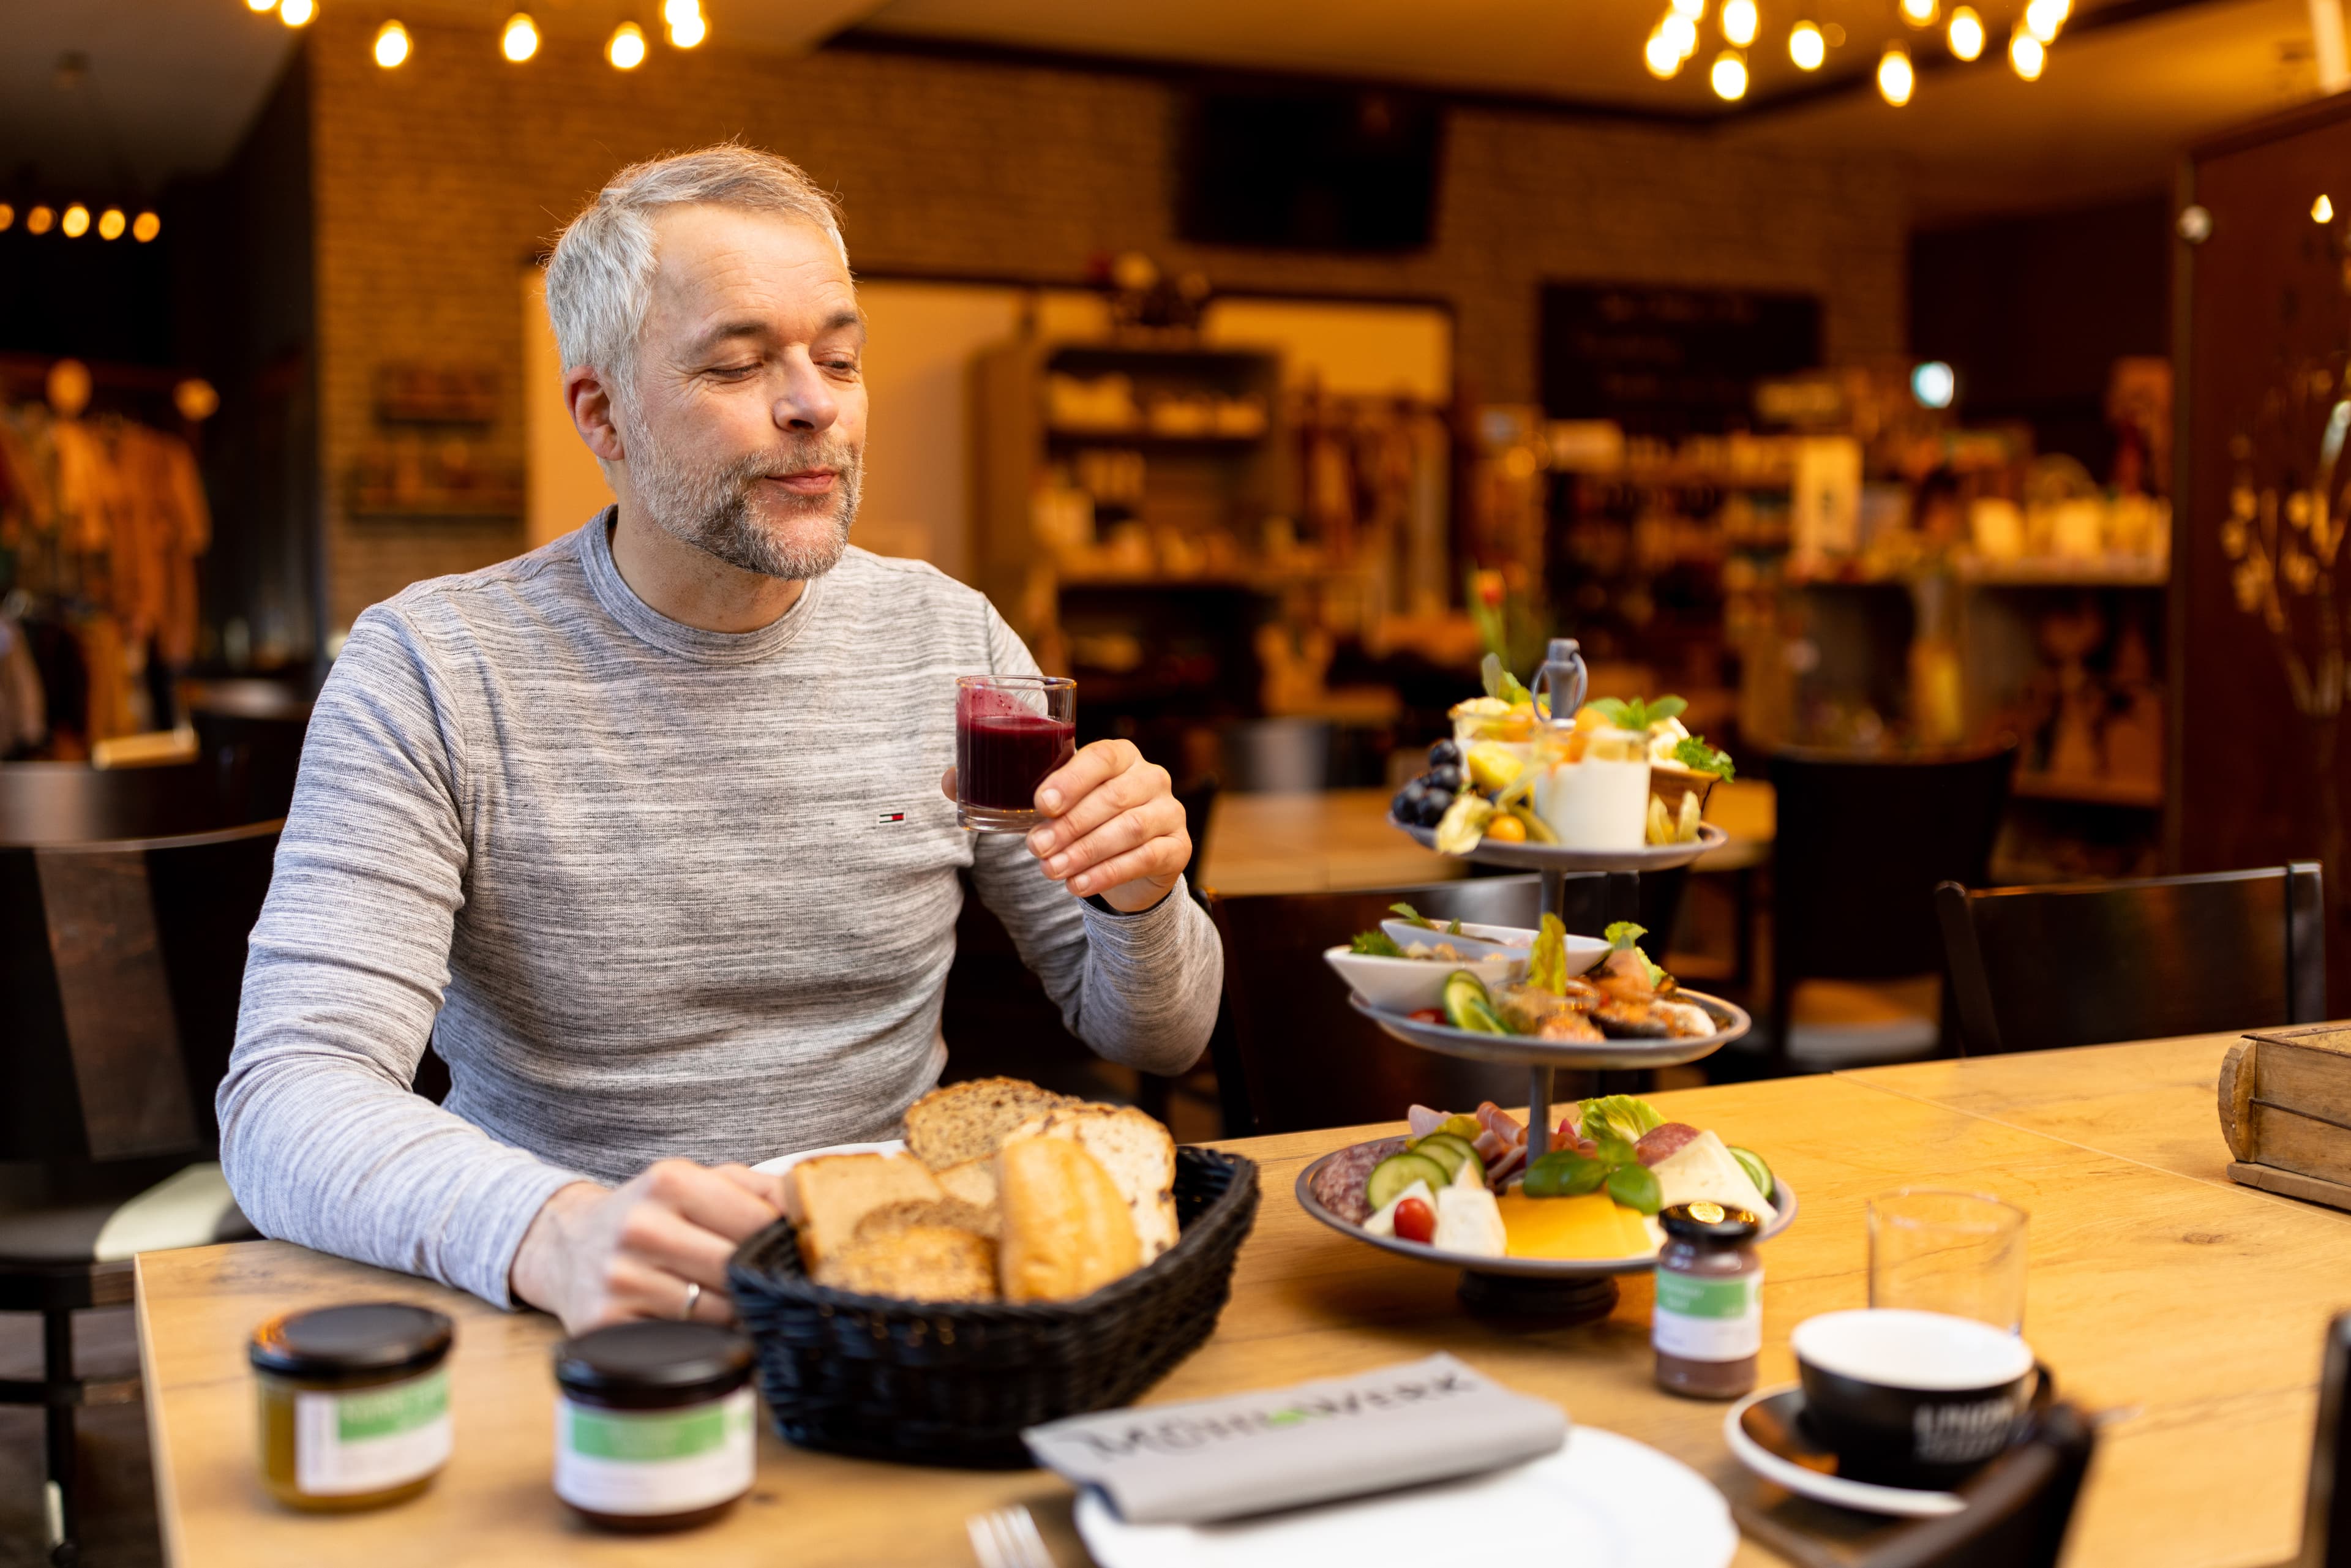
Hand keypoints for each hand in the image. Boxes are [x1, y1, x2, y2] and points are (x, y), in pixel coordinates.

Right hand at [509, 1160, 782, 1332]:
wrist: (568, 1244)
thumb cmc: (651, 1213)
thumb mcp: (699, 1182)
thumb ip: (762, 1190)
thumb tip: (813, 1213)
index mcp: (670, 1181)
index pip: (757, 1222)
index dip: (786, 1245)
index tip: (800, 1258)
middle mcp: (640, 1227)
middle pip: (737, 1270)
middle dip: (763, 1283)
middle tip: (779, 1290)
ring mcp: (619, 1278)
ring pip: (716, 1313)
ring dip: (737, 1315)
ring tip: (739, 1305)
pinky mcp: (605, 1324)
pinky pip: (681, 1342)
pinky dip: (702, 1339)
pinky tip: (703, 1326)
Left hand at [938, 740, 1191, 911]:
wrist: (1128, 862)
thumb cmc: (1081, 819)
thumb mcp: (1049, 803)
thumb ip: (1003, 789)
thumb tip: (948, 782)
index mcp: (1120, 755)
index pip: (1102, 756)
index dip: (1071, 779)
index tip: (1039, 803)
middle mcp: (1151, 777)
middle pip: (1114, 797)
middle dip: (1070, 825)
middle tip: (1035, 848)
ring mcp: (1169, 812)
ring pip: (1130, 829)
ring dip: (1085, 851)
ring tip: (1050, 871)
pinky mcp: (1177, 848)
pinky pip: (1145, 858)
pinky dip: (1106, 873)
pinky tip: (1076, 886)